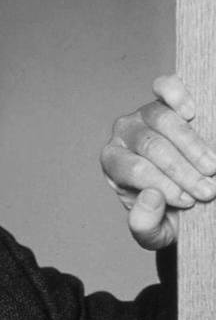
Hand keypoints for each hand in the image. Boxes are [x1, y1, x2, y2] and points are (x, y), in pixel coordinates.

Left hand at [100, 74, 215, 248]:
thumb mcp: (153, 232)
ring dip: (191, 144)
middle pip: (151, 146)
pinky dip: (177, 94)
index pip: (136, 170)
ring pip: (163, 119)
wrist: (186, 195)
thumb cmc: (165, 213)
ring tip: (212, 167)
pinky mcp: (163, 99)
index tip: (189, 202)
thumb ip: (144, 225)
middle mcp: (123, 135)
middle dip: (182, 170)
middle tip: (208, 191)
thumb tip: (150, 196)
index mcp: (114, 164)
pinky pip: (165, 87)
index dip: (165, 185)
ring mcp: (143, 114)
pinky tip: (192, 112)